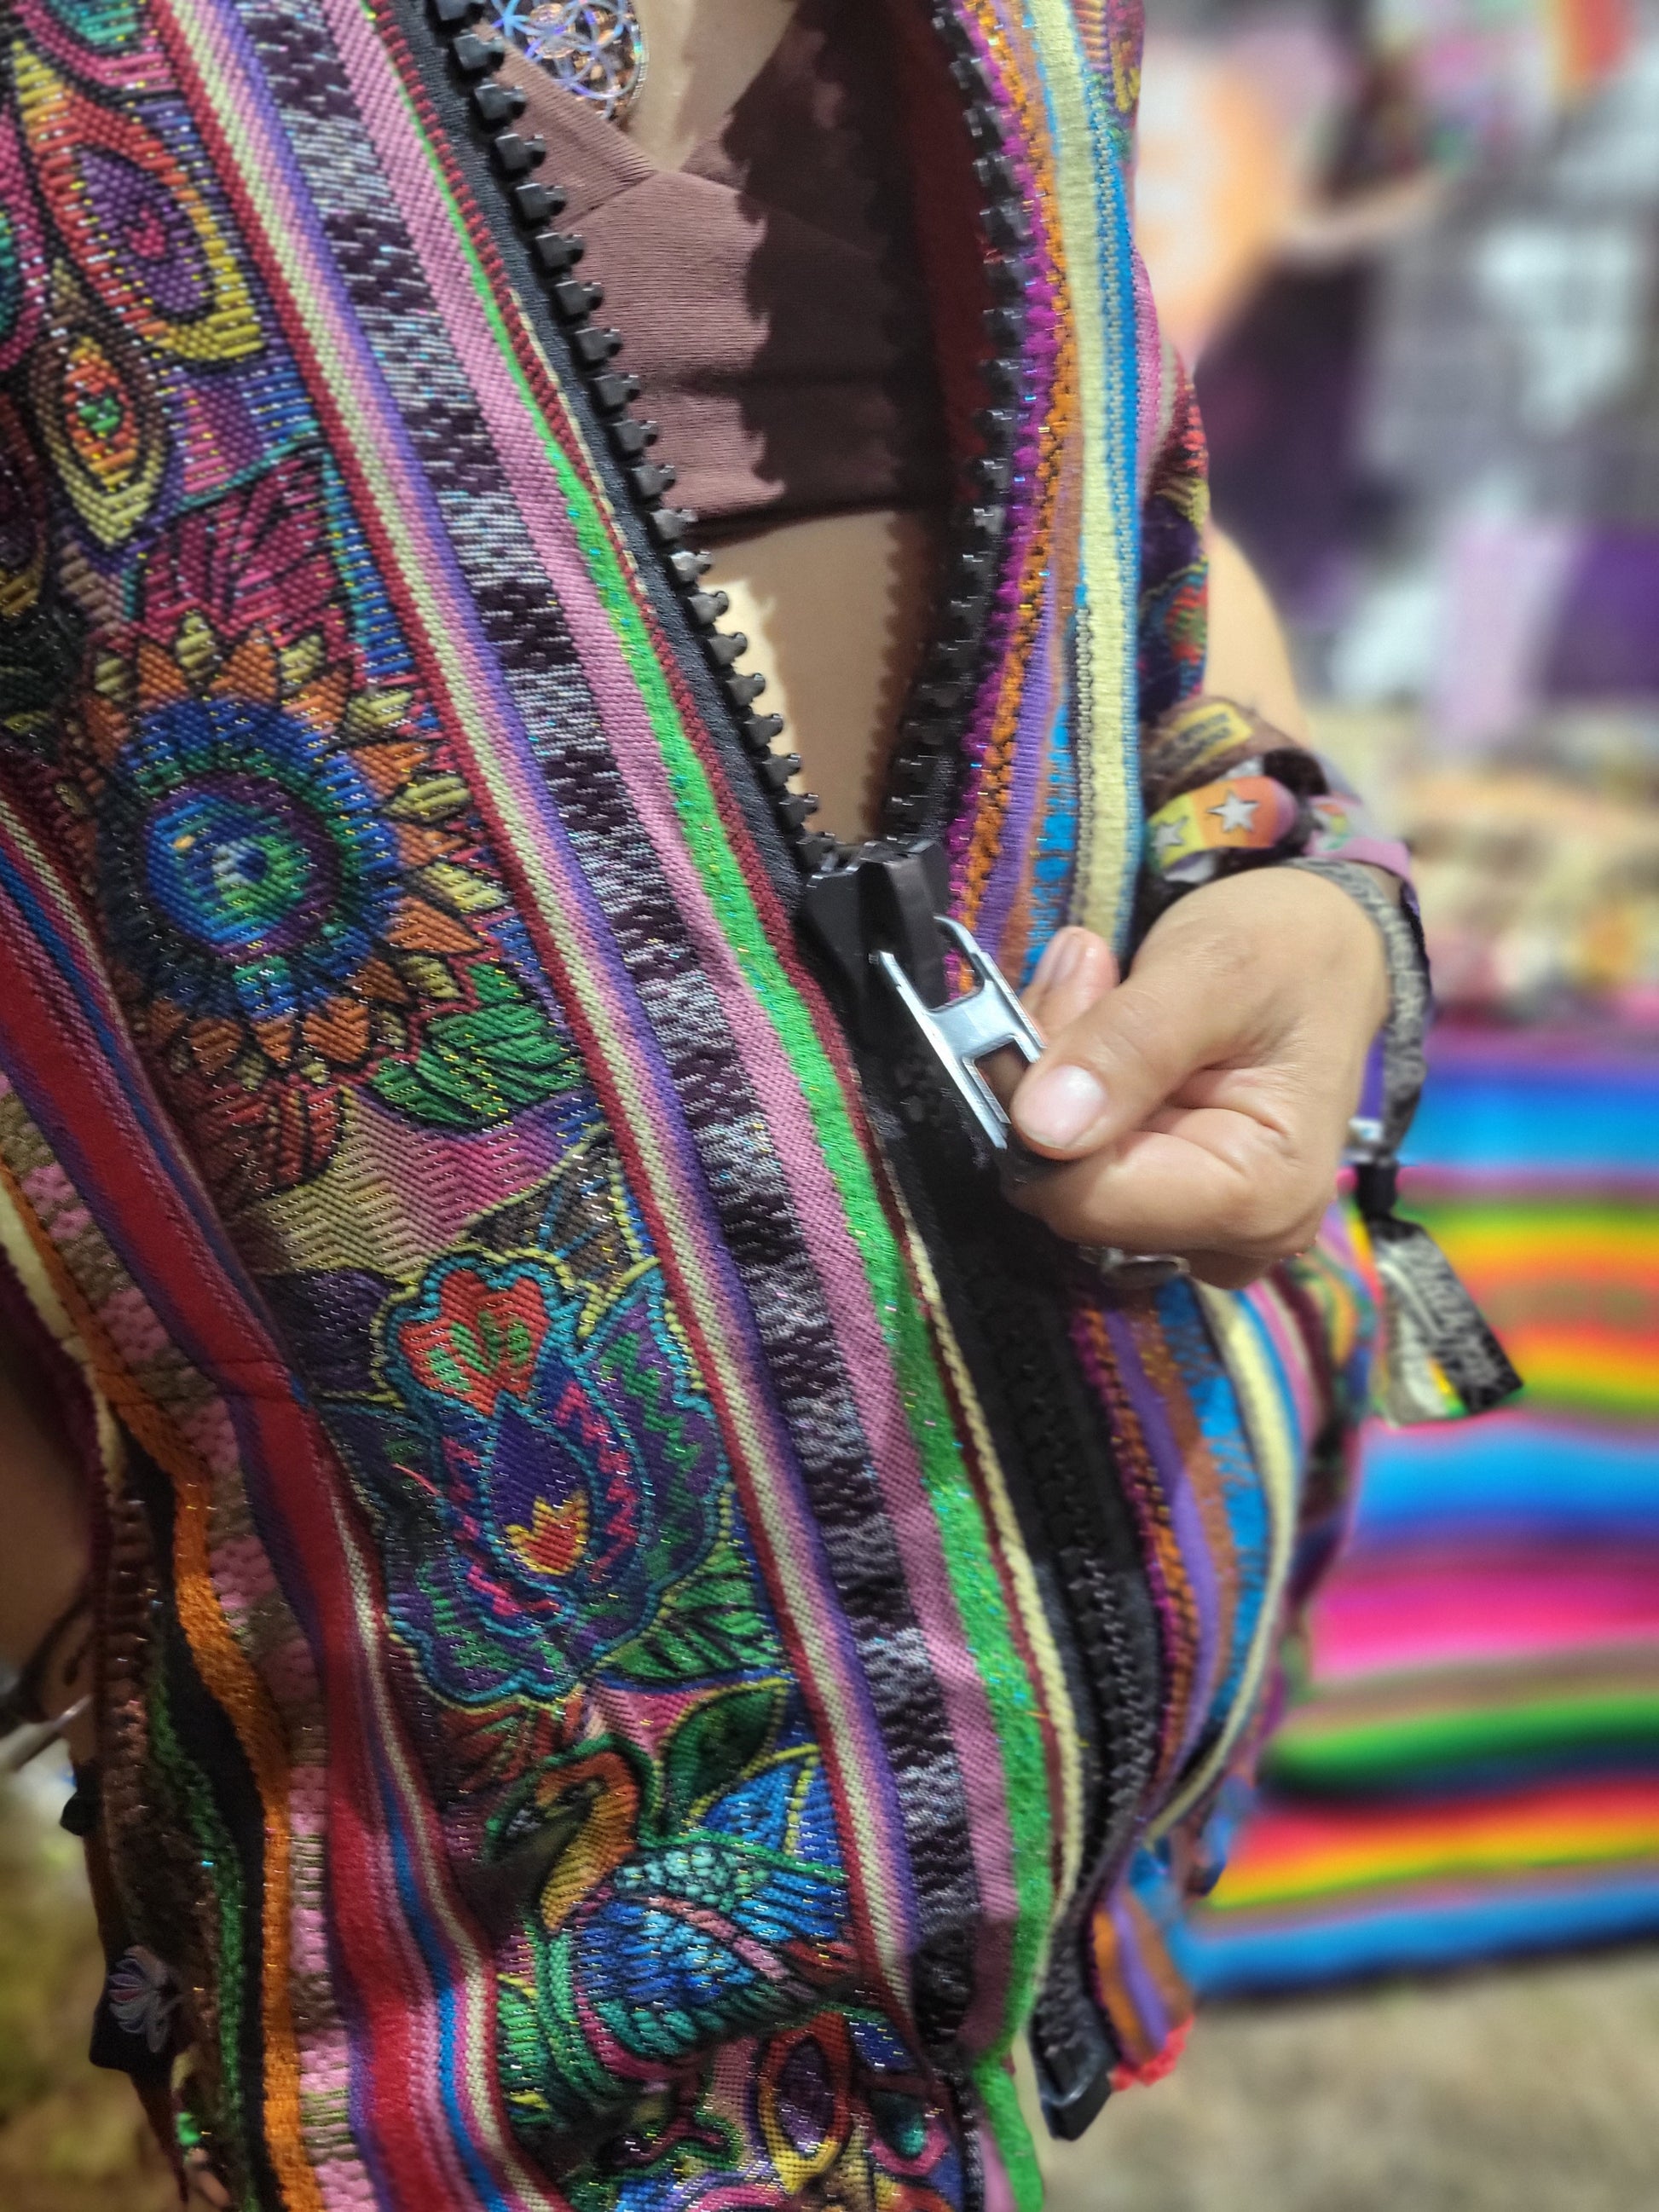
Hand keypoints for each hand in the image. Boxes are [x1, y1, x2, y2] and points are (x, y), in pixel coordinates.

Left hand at [1002, 868, 1388, 1286]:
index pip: (1088, 1199)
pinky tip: (1102, 1030)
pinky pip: (1061, 1161)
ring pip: (1052, 1172)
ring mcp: (1186, 1231)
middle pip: (1066, 1190)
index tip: (1077, 988)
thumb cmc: (1291, 952)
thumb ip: (1132, 1043)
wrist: (1319, 949)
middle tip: (1092, 971)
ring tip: (1104, 986)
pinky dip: (1060, 1086)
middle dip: (1050, 1077)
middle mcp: (1227, 1243)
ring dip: (1050, 1072)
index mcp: (1263, 1200)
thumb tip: (1040, 1130)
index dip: (1044, 1103)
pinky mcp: (1153, 1206)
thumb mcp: (1216, 969)